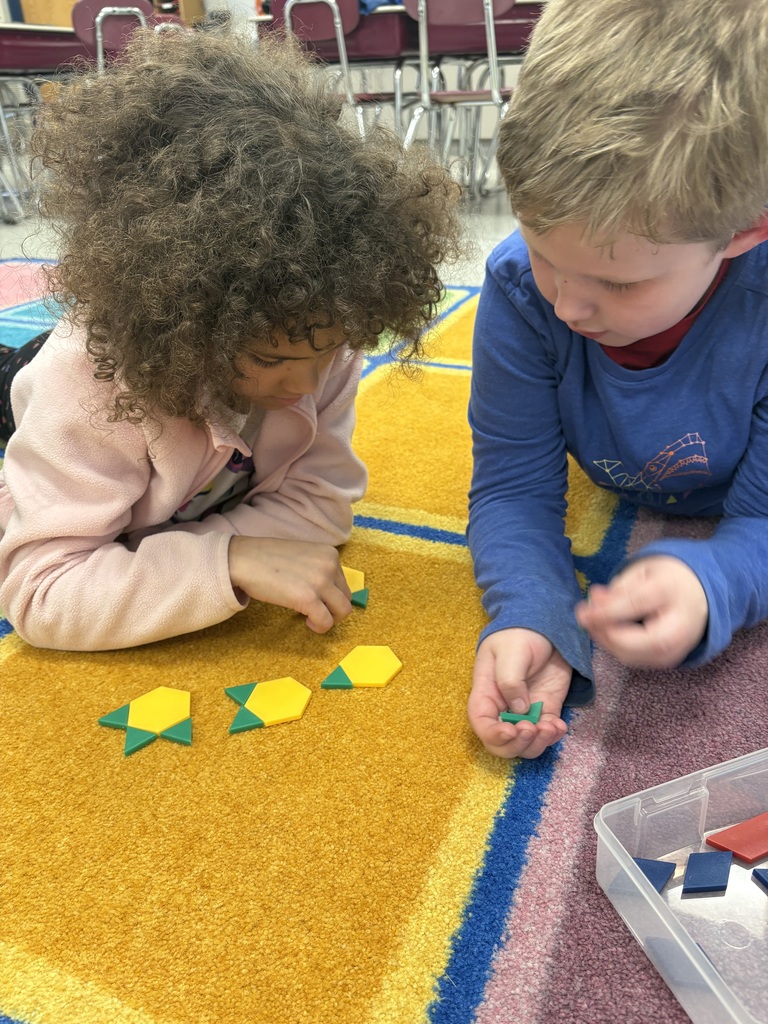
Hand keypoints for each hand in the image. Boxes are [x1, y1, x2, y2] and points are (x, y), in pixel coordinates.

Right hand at [228, 536, 351, 632]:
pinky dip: (319, 627)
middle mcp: (330, 565)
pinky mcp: (309, 598)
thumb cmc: (266, 558)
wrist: (243, 559)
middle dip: (334, 609)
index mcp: (330, 554)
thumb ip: (317, 568)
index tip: (317, 600)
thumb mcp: (302, 555)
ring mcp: (321, 582)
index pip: (343, 582)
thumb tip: (324, 590)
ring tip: (312, 619)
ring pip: (343, 611)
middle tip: (316, 613)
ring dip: (330, 619)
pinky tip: (307, 623)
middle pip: (346, 597)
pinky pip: (326, 621)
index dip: (331, 595)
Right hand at [468, 628, 570, 758]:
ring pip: (525, 744)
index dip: (493, 734)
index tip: (512, 731)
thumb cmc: (519, 634)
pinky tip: (560, 726)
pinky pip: (547, 732)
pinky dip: (554, 735)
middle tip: (532, 729)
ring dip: (537, 744)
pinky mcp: (546, 708)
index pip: (481, 723)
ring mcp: (526, 711)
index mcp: (486, 693)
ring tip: (550, 728)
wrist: (545, 625)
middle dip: (517, 745)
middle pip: (502, 743)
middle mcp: (503, 708)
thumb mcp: (511, 652)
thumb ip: (510, 680)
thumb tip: (519, 709)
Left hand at [575, 555, 707, 667]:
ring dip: (604, 640)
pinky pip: (633, 659)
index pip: (634, 606)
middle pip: (632, 642)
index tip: (582, 609)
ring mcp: (675, 650)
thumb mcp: (644, 571)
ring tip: (593, 620)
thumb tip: (594, 602)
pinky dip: (615, 646)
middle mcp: (678, 628)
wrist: (702, 597)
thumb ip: (619, 588)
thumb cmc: (668, 580)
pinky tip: (607, 630)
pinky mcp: (668, 661)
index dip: (603, 611)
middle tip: (584, 615)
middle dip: (602, 632)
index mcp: (671, 593)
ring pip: (629, 655)